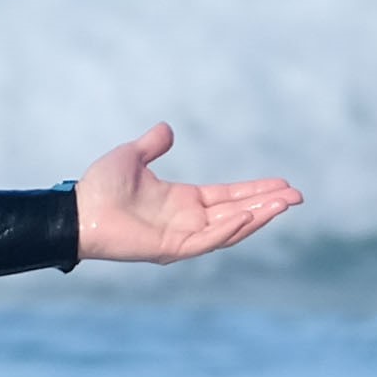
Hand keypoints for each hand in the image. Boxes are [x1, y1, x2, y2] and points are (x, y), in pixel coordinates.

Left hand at [72, 123, 301, 264]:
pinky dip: (229, 229)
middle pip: (238, 212)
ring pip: (230, 228)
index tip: (283, 184)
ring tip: (284, 204)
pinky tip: (248, 215)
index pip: (230, 196)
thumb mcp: (132, 156)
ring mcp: (182, 236)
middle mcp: (188, 221)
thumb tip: (167, 129)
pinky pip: (207, 240)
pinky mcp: (172, 248)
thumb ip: (153, 145)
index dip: (256, 190)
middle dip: (268, 205)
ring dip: (258, 216)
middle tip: (298, 196)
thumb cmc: (100, 187)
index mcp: (184, 201)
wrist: (78, 209)